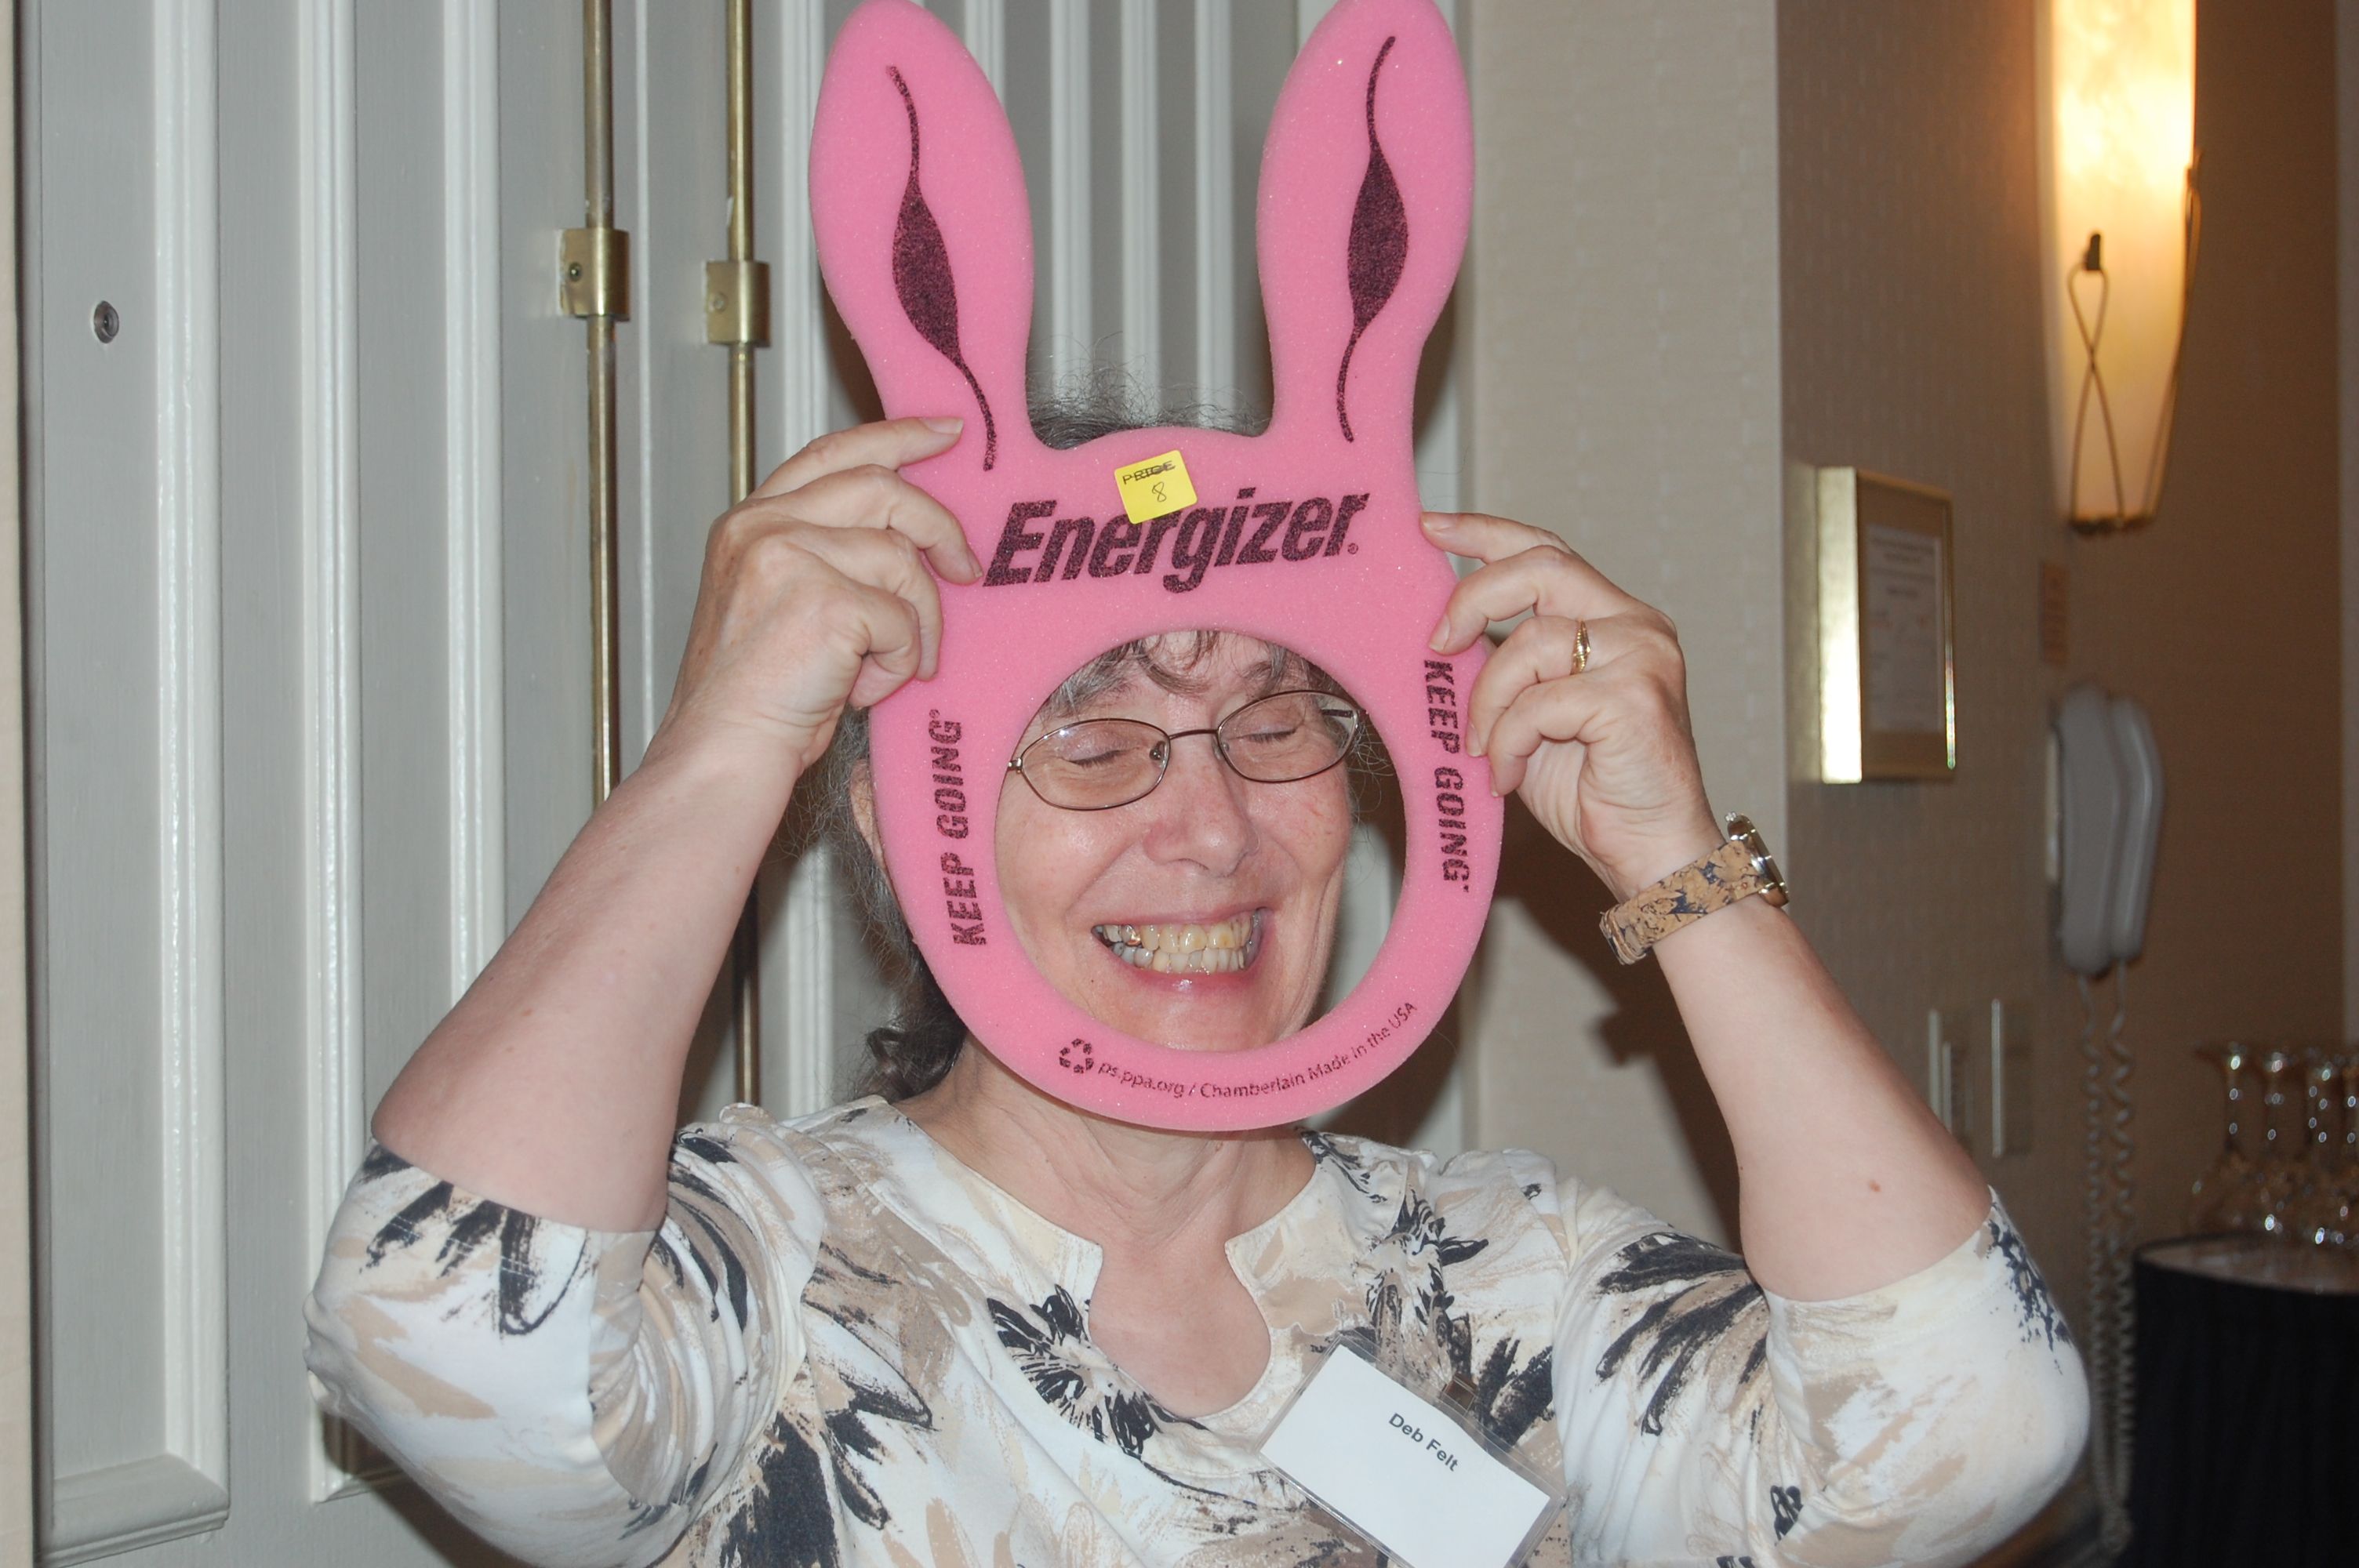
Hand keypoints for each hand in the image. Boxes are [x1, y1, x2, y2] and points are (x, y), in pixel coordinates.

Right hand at [647, 417, 984, 778]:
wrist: (721, 749)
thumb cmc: (753, 696)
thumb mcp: (778, 602)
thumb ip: (825, 555)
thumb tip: (908, 541)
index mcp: (751, 521)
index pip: (834, 453)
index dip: (896, 437)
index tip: (944, 432)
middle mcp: (764, 527)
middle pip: (883, 488)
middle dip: (939, 526)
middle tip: (965, 566)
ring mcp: (791, 557)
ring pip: (903, 561)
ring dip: (917, 622)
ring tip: (895, 664)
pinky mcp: (825, 600)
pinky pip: (902, 619)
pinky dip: (900, 662)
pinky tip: (864, 687)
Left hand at [1423, 512, 1720, 900]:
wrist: (1648, 852)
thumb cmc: (1593, 789)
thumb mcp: (1530, 713)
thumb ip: (1502, 667)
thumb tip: (1439, 634)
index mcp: (1613, 618)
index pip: (1546, 551)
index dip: (1484, 533)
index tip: (1429, 525)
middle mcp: (1636, 625)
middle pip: (1540, 567)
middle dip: (1474, 598)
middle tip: (1438, 644)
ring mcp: (1642, 657)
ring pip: (1530, 643)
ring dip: (1489, 703)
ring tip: (1486, 750)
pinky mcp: (1635, 699)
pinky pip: (1539, 703)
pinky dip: (1508, 742)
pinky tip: (1508, 774)